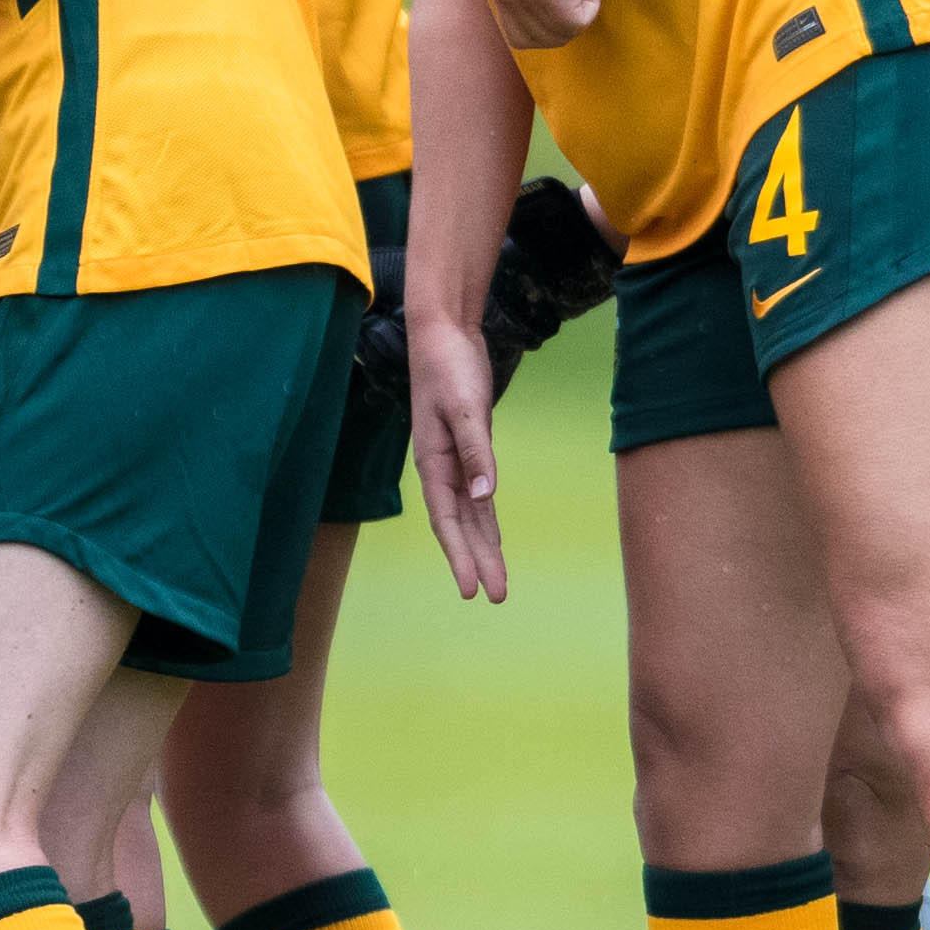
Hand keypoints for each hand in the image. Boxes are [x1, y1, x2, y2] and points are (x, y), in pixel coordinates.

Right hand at [406, 314, 508, 603]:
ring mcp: (455, 460)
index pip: (447, 521)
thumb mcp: (465, 409)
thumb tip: (485, 497)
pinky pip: (478, 495)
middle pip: (460, 525)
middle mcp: (441, 468)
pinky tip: (494, 537)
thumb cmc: (448, 367)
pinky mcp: (470, 448)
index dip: (460, 556)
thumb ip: (476, 452)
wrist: (443, 332)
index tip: (473, 590)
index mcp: (433, 463)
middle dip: (476, 561)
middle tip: (495, 597)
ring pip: (471, 514)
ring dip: (483, 546)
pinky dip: (486, 518)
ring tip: (497, 581)